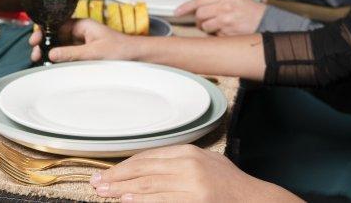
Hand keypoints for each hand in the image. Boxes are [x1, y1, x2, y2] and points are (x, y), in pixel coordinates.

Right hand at [28, 19, 139, 62]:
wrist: (137, 58)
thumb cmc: (121, 50)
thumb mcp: (94, 52)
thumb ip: (72, 53)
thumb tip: (51, 53)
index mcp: (82, 24)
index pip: (56, 23)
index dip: (43, 29)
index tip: (35, 39)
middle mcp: (79, 32)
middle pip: (53, 34)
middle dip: (41, 41)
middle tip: (34, 52)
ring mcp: (80, 43)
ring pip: (57, 45)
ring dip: (46, 51)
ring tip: (37, 59)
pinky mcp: (82, 54)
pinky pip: (65, 54)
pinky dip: (56, 58)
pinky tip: (48, 63)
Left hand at [90, 144, 296, 201]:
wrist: (254, 200)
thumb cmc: (229, 185)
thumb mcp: (204, 164)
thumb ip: (178, 163)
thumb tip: (147, 169)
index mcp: (188, 152)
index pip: (147, 157)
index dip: (124, 166)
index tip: (106, 172)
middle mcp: (187, 164)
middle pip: (143, 169)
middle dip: (116, 177)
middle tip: (96, 182)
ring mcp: (191, 182)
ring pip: (147, 185)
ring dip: (122, 190)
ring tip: (105, 192)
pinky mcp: (194, 199)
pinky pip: (161, 200)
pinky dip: (141, 201)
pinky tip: (126, 201)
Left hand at [174, 0, 265, 35]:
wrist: (264, 20)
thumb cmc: (248, 9)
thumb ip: (216, 0)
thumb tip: (198, 8)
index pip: (199, 0)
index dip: (185, 7)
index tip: (177, 12)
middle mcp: (224, 6)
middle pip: (200, 14)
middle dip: (199, 20)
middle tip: (204, 22)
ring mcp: (226, 20)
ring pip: (205, 26)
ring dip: (207, 29)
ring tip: (216, 27)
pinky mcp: (229, 32)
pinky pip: (215, 35)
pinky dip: (217, 35)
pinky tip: (225, 31)